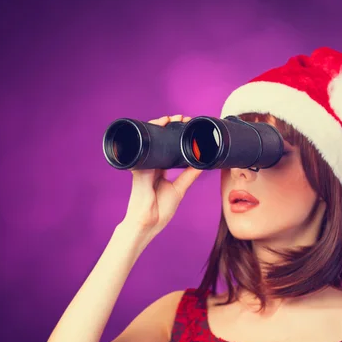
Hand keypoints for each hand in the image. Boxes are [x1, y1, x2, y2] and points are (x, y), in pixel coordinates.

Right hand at [122, 114, 202, 238]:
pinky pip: (145, 148)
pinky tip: (159, 126)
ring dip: (160, 126)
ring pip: (151, 140)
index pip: (167, 148)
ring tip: (171, 118)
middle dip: (168, 127)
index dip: (175, 137)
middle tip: (181, 118)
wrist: (148, 222)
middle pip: (159, 141)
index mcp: (159, 170)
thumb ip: (188, 176)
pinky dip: (151, 135)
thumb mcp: (179, 189)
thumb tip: (202, 164)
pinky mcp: (139, 168)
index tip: (186, 127)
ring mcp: (144, 165)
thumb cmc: (160, 210)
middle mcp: (151, 165)